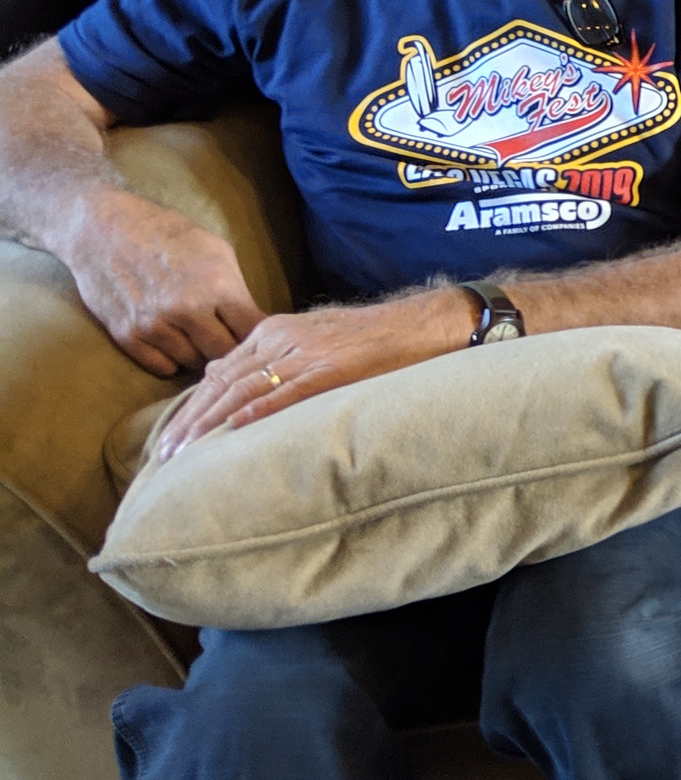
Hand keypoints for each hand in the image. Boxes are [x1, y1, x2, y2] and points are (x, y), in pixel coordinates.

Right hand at [66, 190, 265, 375]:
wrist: (104, 230)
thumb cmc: (168, 235)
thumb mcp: (217, 251)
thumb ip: (237, 289)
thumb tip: (257, 324)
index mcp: (217, 286)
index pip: (253, 330)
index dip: (261, 336)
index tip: (263, 338)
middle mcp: (186, 310)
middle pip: (225, 353)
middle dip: (233, 349)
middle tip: (232, 342)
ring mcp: (154, 326)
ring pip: (194, 363)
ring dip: (202, 354)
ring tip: (201, 338)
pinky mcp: (127, 336)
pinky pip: (163, 367)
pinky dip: (173, 360)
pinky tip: (176, 342)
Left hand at [156, 289, 469, 457]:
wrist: (419, 324)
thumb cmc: (371, 338)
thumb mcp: (313, 340)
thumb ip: (275, 360)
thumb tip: (236, 386)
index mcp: (274, 331)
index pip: (220, 371)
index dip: (192, 406)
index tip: (171, 437)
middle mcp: (281, 339)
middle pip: (221, 382)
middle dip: (189, 420)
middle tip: (162, 456)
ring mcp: (304, 353)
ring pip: (243, 389)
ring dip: (209, 424)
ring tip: (184, 454)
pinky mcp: (329, 369)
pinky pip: (285, 391)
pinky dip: (256, 410)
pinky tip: (234, 430)